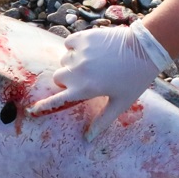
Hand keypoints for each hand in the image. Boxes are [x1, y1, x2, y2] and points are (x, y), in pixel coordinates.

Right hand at [28, 20, 172, 140]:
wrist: (145, 49)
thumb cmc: (135, 79)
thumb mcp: (120, 103)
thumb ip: (102, 121)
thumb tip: (88, 139)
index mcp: (84, 90)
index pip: (56, 100)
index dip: (43, 106)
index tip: (32, 110)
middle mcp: (77, 72)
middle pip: (58, 78)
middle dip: (67, 80)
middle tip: (84, 79)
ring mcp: (79, 54)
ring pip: (64, 60)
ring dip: (72, 63)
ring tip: (92, 62)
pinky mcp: (83, 38)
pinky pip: (69, 44)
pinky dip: (74, 47)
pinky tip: (89, 49)